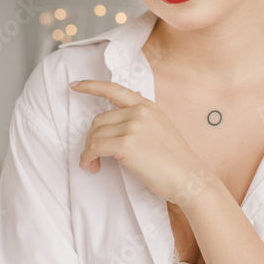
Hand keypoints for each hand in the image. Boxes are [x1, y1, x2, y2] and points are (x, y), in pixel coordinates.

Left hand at [69, 79, 215, 204]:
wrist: (188, 177)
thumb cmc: (176, 160)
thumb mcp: (162, 127)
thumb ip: (144, 117)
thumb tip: (128, 106)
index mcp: (147, 106)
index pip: (114, 89)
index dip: (91, 86)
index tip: (75, 86)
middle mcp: (139, 112)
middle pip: (99, 119)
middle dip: (92, 138)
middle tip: (94, 155)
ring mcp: (132, 127)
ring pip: (95, 134)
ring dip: (89, 151)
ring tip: (94, 164)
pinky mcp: (126, 145)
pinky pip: (95, 148)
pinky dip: (88, 157)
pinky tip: (91, 166)